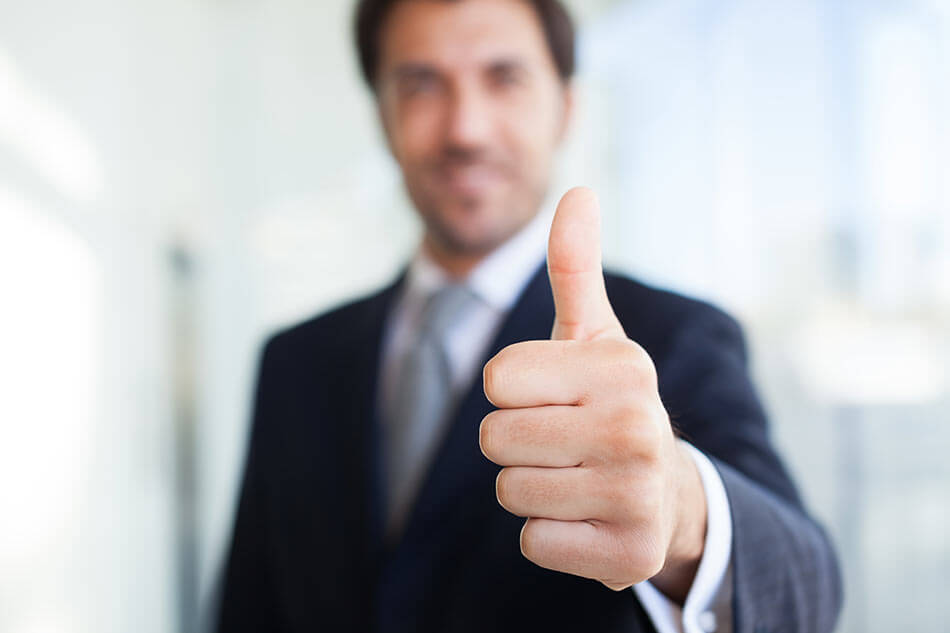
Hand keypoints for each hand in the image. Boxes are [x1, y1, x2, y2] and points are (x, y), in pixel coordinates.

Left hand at [479, 187, 707, 601]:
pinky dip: (550, 533)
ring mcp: (636, 496)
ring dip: (531, 487)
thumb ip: (576, 266)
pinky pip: (533, 541)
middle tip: (564, 441)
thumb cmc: (610, 403)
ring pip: (509, 491)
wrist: (665, 492)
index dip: (512, 391)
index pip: (497, 379)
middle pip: (495, 439)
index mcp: (622, 367)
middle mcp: (637, 428)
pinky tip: (588, 516)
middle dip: (516, 441)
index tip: (555, 396)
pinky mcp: (629, 555)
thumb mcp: (595, 335)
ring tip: (576, 476)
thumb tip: (578, 190)